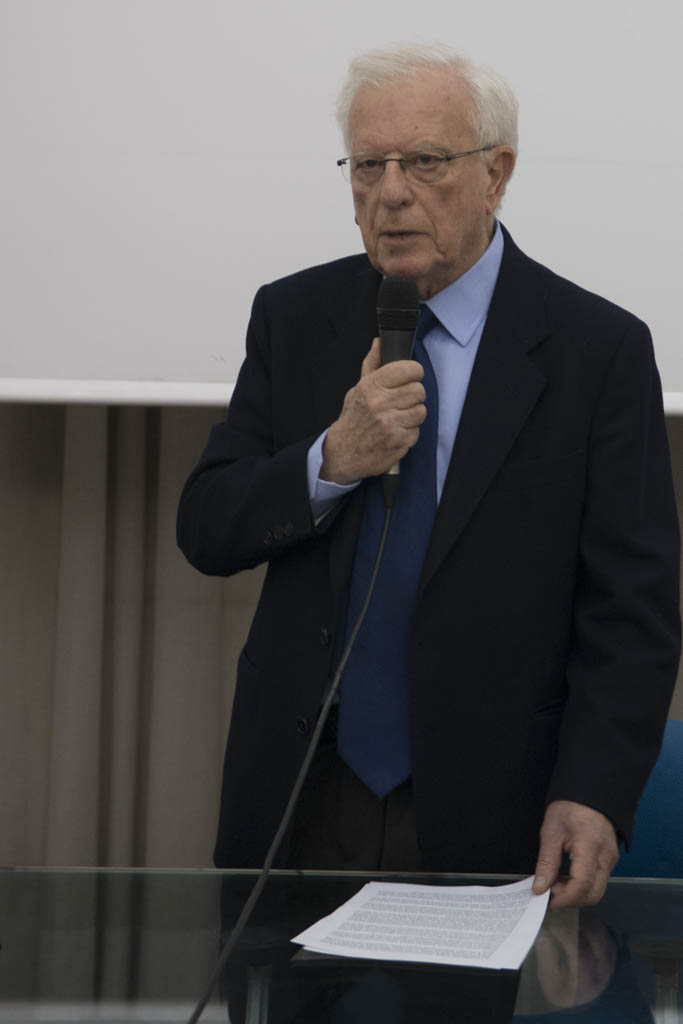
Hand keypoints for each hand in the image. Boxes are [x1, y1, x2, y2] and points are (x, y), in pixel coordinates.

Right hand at [321, 337, 425, 483]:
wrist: (344, 453)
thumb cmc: (353, 419)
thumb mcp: (358, 389)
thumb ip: (372, 365)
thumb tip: (379, 343)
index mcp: (371, 386)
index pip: (408, 369)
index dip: (413, 372)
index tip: (410, 377)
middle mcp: (381, 403)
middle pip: (419, 390)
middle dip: (414, 395)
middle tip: (403, 401)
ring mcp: (391, 423)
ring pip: (421, 410)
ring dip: (413, 415)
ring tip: (398, 418)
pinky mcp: (399, 441)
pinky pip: (417, 431)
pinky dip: (409, 433)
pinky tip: (396, 432)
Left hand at [532, 800, 618, 909]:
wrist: (589, 795)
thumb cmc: (570, 808)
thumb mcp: (551, 832)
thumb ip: (546, 863)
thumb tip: (540, 887)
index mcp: (591, 847)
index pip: (582, 885)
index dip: (564, 898)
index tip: (547, 900)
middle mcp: (606, 857)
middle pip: (592, 894)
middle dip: (570, 900)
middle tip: (548, 892)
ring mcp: (610, 860)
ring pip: (596, 891)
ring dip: (575, 894)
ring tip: (555, 882)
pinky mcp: (609, 860)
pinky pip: (598, 882)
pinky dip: (582, 886)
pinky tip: (566, 877)